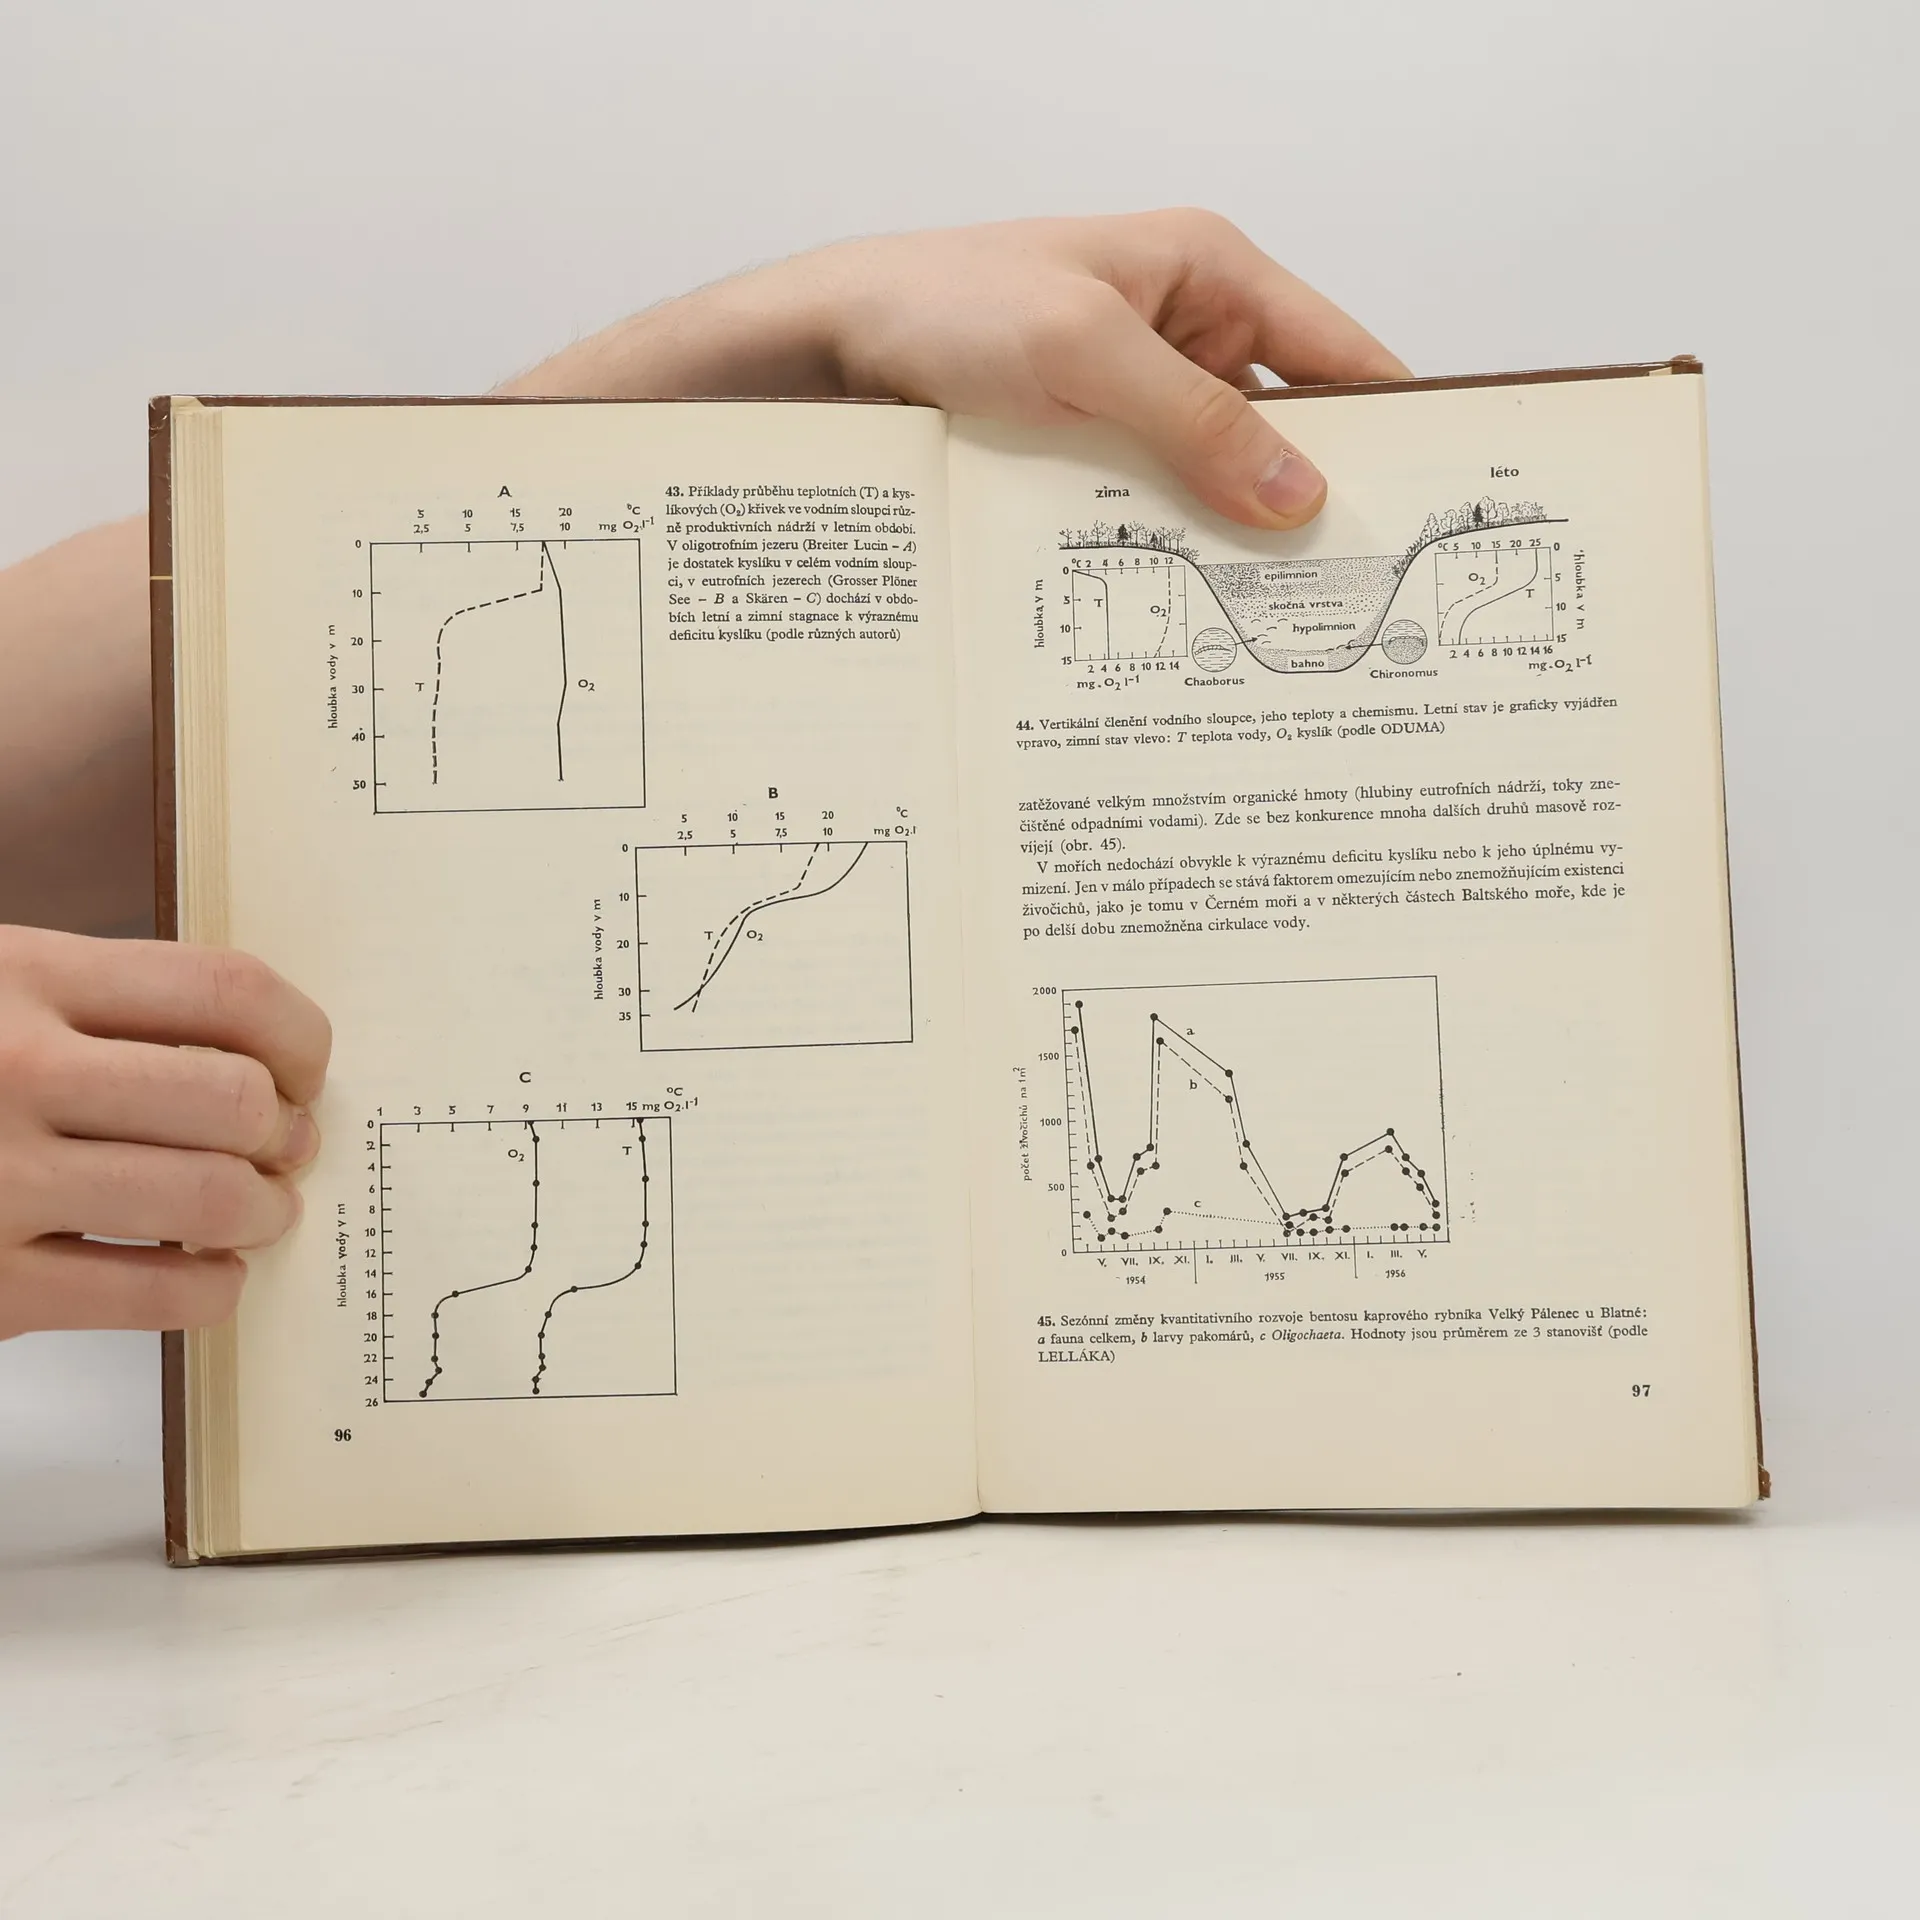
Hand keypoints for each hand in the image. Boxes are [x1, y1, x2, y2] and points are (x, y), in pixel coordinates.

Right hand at [0, 927, 330, 1337]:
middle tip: (285, 1148)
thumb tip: (265, 1059)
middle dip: (287, 1133)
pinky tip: (205, 1272)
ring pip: (212, 1197)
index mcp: (25, 977)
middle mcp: (12, 1072)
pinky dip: (212, 1287)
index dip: (301, 1038)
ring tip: (254, 1211)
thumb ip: (106, 1007)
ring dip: (264, 1211)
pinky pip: (156, 1292)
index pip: (228, 990)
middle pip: (235, 1099)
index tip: (304, 1070)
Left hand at [500, 209, 1409, 530]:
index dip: (1390, 427)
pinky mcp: (1086, 451)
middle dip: (1310, 503)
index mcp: (1207, 274)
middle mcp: (1181, 334)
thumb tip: (1297, 493)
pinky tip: (1181, 610)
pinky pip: (1149, 505)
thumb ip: (1194, 420)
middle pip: (1283, 430)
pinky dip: (1166, 549)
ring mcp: (1132, 399)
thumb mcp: (1082, 352)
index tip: (1429, 505)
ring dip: (1231, 539)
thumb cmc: (944, 305)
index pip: (1338, 354)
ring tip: (1274, 626)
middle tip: (1350, 597)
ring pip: (1214, 480)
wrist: (825, 347)